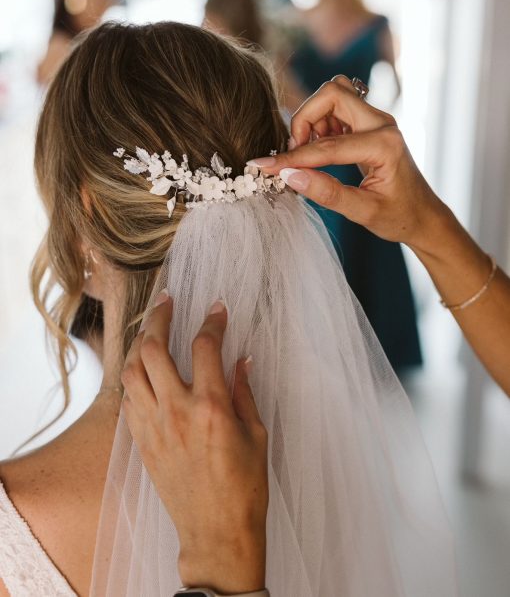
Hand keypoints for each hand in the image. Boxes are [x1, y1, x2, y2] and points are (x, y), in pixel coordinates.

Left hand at [121, 294, 267, 593]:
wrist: (217, 532)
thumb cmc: (244, 487)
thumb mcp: (256, 434)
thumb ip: (244, 391)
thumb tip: (241, 360)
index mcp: (211, 407)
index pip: (205, 347)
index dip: (212, 321)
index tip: (218, 309)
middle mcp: (176, 411)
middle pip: (154, 348)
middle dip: (159, 315)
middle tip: (167, 300)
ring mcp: (154, 426)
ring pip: (132, 370)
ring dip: (139, 342)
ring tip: (150, 328)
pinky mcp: (142, 442)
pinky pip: (129, 398)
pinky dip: (134, 375)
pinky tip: (144, 369)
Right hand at [249, 75, 450, 253]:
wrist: (423, 214)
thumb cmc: (399, 216)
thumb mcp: (363, 212)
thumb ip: (327, 193)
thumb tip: (290, 176)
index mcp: (384, 145)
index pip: (327, 145)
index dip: (292, 157)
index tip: (263, 167)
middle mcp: (382, 124)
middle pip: (332, 93)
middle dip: (304, 119)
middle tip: (297, 153)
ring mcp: (377, 120)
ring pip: (334, 95)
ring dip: (313, 119)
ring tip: (310, 154)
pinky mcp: (370, 124)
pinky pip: (338, 107)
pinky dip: (321, 123)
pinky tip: (321, 151)